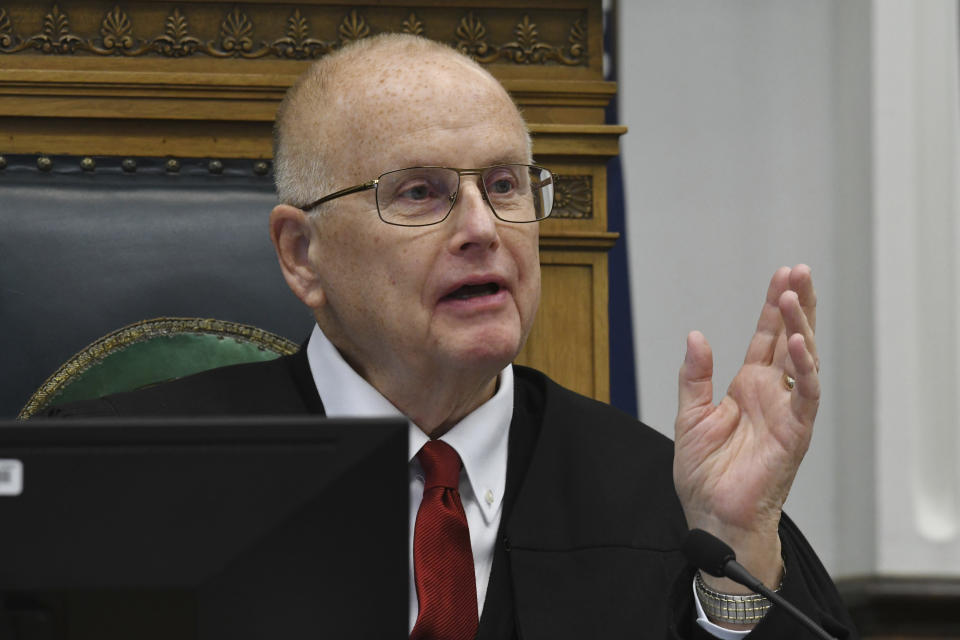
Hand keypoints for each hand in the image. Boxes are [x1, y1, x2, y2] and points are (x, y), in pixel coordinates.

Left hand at [673, 265, 819, 595]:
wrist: (712, 514)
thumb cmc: (704, 473)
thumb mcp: (689, 416)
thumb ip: (695, 376)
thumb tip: (695, 335)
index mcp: (748, 386)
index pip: (765, 337)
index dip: (773, 307)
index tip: (782, 276)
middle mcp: (771, 393)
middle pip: (790, 339)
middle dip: (796, 305)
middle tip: (800, 271)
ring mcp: (786, 411)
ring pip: (801, 360)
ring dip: (800, 328)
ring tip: (795, 297)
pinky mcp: (794, 432)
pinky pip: (805, 396)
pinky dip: (804, 369)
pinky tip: (797, 343)